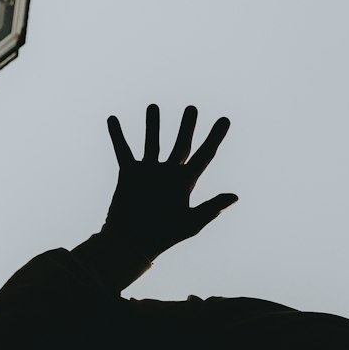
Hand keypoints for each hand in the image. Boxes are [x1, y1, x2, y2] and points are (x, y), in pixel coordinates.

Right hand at [103, 105, 237, 259]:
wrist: (132, 243)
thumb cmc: (163, 236)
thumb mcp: (190, 223)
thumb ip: (211, 208)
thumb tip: (235, 196)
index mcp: (186, 182)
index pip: (205, 154)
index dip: (216, 137)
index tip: (225, 119)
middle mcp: (168, 173)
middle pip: (181, 143)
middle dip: (187, 126)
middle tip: (192, 108)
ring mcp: (148, 172)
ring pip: (152, 141)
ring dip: (152, 125)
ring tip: (153, 107)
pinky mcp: (128, 173)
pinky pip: (123, 150)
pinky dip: (118, 135)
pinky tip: (113, 118)